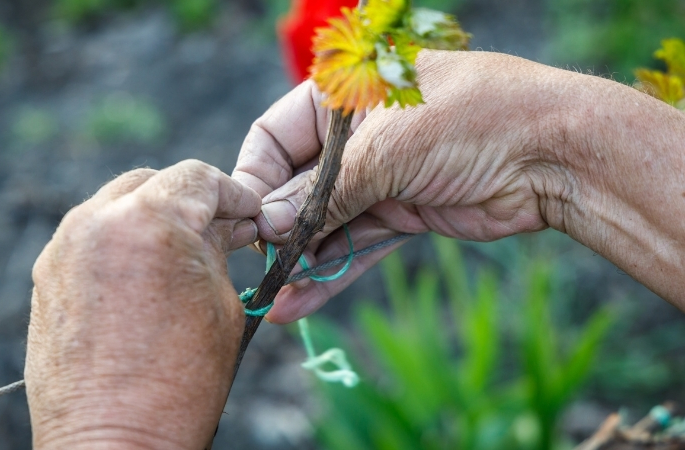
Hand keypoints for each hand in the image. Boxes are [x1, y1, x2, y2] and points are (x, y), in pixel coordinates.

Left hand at [25, 161, 260, 448]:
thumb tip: (224, 225)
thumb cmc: (180, 383)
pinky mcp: (46, 274)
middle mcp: (99, 221)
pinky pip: (91, 237)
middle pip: (152, 182)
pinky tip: (142, 275)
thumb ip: (218, 249)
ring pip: (116, 205)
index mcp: (152, 221)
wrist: (113, 440)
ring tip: (178, 254)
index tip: (246, 213)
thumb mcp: (221, 303)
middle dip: (188, 200)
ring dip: (151, 218)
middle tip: (216, 230)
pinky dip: (120, 242)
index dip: (232, 193)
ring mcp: (65, 246)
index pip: (197, 177)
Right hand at [233, 49, 684, 321]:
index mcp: (343, 96)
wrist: (553, 154)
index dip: (255, 177)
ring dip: (300, 259)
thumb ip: (322, 193)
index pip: (275, 135)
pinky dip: (331, 272)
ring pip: (325, 222)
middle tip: (257, 268)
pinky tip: (299, 303)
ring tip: (270, 297)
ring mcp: (380, 176)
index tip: (242, 219)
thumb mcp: (385, 149)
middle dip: (276, 227)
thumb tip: (265, 225)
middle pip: (297, 184)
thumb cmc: (469, 120)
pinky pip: (355, 245)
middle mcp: (357, 136)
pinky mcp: (402, 213)